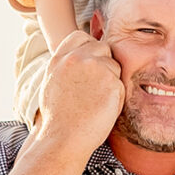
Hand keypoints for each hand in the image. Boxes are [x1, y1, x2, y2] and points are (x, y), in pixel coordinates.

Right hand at [38, 29, 123, 156]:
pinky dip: (116, 97)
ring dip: (111, 81)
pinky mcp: (112, 83)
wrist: (63, 138)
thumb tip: (81, 55)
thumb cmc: (58, 117)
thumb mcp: (53, 82)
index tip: (89, 64)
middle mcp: (78, 58)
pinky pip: (121, 85)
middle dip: (104, 63)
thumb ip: (66, 65)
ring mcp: (96, 68)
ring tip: (95, 102)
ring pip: (115, 66)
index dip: (89, 48)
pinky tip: (102, 109)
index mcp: (61, 58)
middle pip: (103, 48)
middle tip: (95, 88)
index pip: (81, 36)